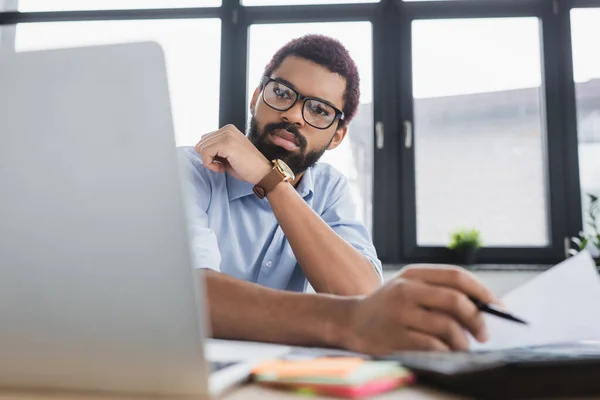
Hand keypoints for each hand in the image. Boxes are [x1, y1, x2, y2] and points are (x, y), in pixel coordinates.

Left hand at [195, 125, 272, 184]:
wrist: (263, 173)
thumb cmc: (247, 166)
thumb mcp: (228, 153)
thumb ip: (215, 148)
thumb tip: (197, 147)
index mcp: (228, 129)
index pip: (205, 139)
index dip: (210, 153)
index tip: (223, 161)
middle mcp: (227, 129)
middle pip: (201, 143)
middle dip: (208, 157)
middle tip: (222, 165)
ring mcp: (227, 135)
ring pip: (201, 148)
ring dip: (209, 161)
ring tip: (223, 166)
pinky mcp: (226, 144)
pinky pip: (205, 154)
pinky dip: (210, 165)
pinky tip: (222, 168)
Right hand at [343, 265, 499, 354]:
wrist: (351, 321)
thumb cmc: (388, 307)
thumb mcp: (409, 288)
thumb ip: (439, 292)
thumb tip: (484, 308)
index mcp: (413, 274)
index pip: (456, 276)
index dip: (482, 291)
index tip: (498, 307)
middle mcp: (405, 290)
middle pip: (455, 300)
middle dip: (477, 319)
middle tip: (484, 334)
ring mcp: (398, 314)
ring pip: (446, 325)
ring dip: (462, 340)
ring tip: (462, 346)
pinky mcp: (394, 337)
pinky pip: (432, 346)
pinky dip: (445, 352)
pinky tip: (445, 353)